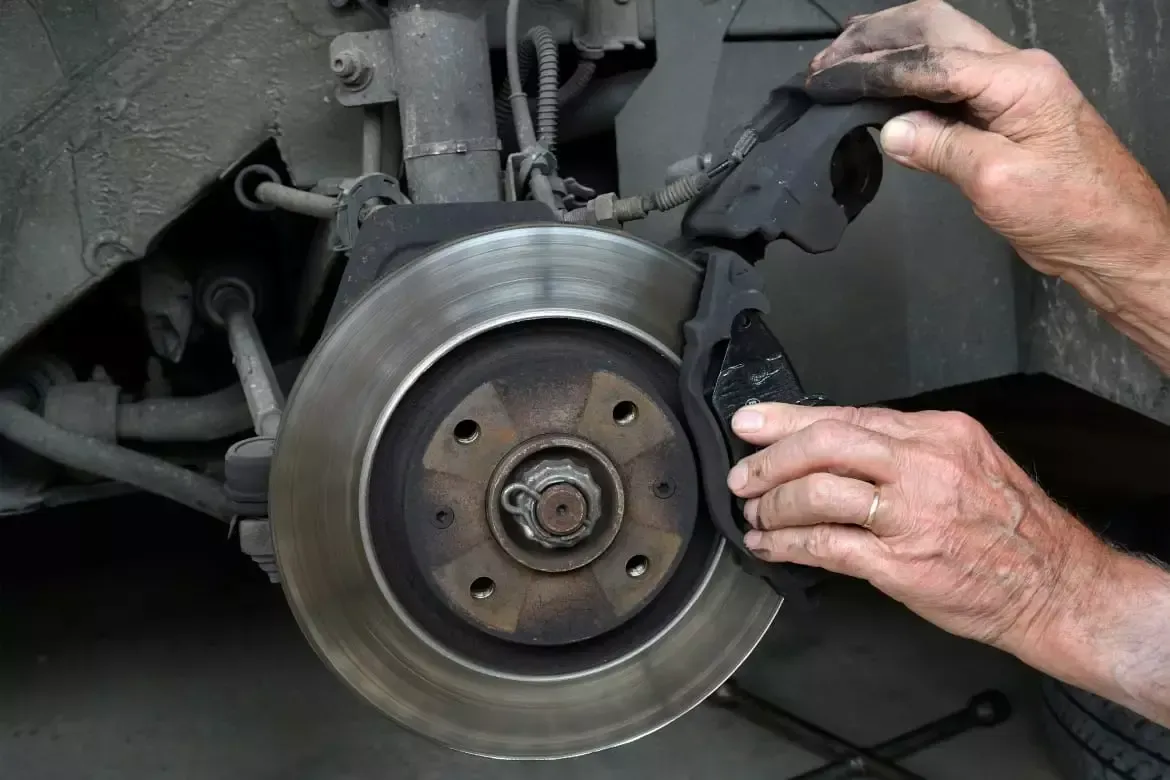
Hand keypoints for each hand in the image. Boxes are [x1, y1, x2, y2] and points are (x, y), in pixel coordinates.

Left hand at [725, 402, 1110, 651]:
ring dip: (774, 503)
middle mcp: (925, 466)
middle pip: (826, 444)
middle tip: (743, 474)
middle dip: (772, 459)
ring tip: (756, 513)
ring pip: (818, 493)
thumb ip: (903, 449)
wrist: (1055, 588)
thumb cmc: (1009, 528)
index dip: (789, 419)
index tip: (750, 422)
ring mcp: (912, 516)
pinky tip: (770, 545)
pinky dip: (787, 543)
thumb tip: (830, 444)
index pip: (848, 416)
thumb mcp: (967, 463)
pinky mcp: (901, 564)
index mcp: (939, 434)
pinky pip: (826, 546)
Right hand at [806, 0, 1169, 290]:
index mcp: (1018, 79)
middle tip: (827, 59)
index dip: (872, 69)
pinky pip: (950, 78)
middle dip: (877, 36)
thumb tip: (891, 129)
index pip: (929, 60)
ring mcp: (1014, 87)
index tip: (826, 81)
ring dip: (890, 49)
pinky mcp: (1007, 111)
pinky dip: (909, 75)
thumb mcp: (997, 182)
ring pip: (941, 46)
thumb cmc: (1071, 214)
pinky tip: (882, 86)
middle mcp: (1017, 70)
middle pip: (935, 28)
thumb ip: (942, 148)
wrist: (1117, 239)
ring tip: (842, 61)